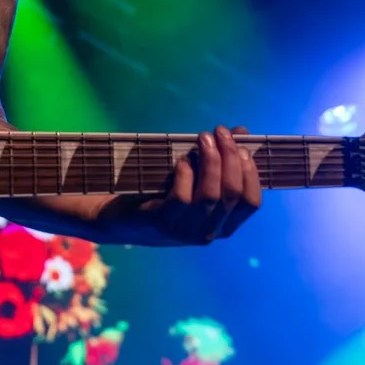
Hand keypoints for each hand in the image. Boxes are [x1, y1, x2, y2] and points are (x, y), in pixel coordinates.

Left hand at [100, 126, 260, 244]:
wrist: (114, 218)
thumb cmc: (158, 192)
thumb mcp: (192, 178)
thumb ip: (218, 159)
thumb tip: (242, 131)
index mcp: (221, 224)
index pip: (251, 203)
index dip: (251, 173)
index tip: (243, 147)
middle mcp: (207, 232)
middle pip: (232, 194)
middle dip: (231, 158)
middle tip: (220, 132)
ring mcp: (183, 231)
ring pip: (210, 196)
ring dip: (211, 161)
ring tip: (203, 137)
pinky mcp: (160, 224)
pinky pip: (182, 199)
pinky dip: (185, 175)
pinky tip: (181, 161)